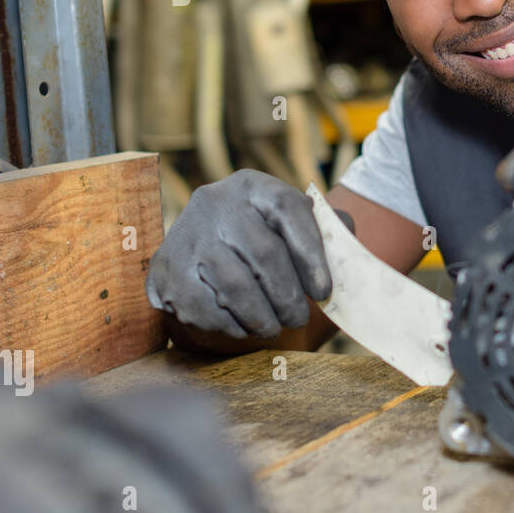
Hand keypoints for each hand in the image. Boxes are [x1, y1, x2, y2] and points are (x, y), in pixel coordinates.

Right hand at [145, 169, 332, 337]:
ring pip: (234, 285)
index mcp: (254, 186)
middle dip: (288, 296)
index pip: (290, 211)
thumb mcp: (299, 225)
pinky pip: (202, 306)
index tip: (324, 292)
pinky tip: (242, 326)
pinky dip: (228, 324)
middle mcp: (216, 202)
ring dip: (261, 316)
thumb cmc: (268, 240)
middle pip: (264, 254)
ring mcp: (187, 234)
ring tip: (273, 326)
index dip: (312, 255)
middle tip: (299, 319)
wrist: (210, 247)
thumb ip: (331, 233)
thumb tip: (347, 258)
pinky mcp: (166, 268)